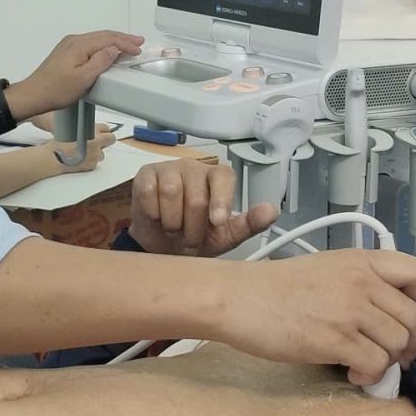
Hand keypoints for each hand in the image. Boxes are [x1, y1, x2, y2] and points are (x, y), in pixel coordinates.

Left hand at [14, 31, 142, 116]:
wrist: (33, 95)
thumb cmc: (57, 90)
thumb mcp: (83, 79)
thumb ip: (100, 62)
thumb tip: (113, 49)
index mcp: (79, 45)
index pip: (108, 39)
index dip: (125, 43)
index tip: (138, 49)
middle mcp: (74, 40)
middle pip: (103, 35)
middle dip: (122, 38)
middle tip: (138, 42)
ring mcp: (68, 45)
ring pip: (96, 39)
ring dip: (113, 41)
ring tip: (128, 45)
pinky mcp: (66, 52)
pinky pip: (90, 44)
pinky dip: (103, 46)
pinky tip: (108, 51)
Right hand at [50, 125, 117, 173]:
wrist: (54, 157)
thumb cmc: (59, 144)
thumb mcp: (72, 130)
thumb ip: (85, 131)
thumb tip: (90, 131)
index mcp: (92, 130)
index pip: (106, 128)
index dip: (103, 131)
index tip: (101, 133)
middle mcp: (96, 142)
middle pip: (111, 139)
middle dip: (106, 141)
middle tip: (98, 142)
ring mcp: (95, 154)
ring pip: (103, 153)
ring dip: (96, 153)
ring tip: (84, 152)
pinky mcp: (92, 165)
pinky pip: (95, 162)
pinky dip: (90, 161)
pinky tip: (81, 159)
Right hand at [130, 159, 276, 257]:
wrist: (161, 247)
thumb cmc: (195, 237)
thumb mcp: (225, 236)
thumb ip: (248, 224)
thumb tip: (271, 211)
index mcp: (217, 178)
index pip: (223, 178)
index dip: (221, 201)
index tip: (217, 222)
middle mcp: (194, 168)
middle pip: (196, 195)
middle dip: (193, 227)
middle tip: (190, 240)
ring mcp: (168, 169)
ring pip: (172, 192)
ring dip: (172, 222)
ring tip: (174, 230)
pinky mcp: (145, 175)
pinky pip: (149, 193)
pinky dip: (153, 214)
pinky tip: (157, 218)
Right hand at [218, 250, 415, 386]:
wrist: (239, 298)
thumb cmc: (275, 287)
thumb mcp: (326, 268)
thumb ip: (360, 283)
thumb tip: (386, 316)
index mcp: (360, 261)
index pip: (415, 273)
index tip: (405, 315)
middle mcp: (362, 282)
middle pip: (412, 318)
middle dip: (409, 343)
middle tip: (393, 354)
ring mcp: (350, 311)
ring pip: (397, 344)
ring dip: (387, 361)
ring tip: (365, 364)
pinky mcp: (336, 340)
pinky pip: (375, 364)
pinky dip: (370, 376)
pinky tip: (353, 373)